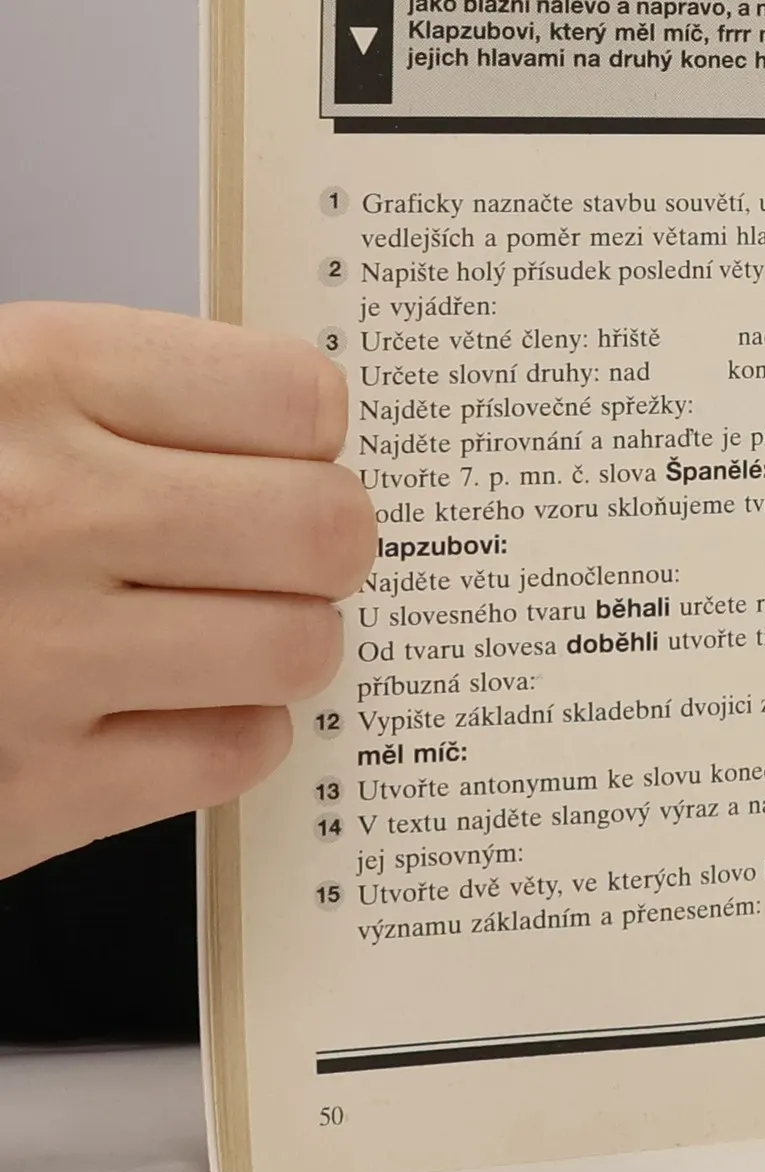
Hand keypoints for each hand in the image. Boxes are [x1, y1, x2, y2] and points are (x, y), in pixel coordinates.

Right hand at [0, 304, 376, 878]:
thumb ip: (117, 402)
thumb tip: (299, 427)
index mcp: (30, 381)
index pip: (297, 398)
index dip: (307, 433)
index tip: (286, 451)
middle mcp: (42, 513)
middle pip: (328, 528)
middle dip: (323, 543)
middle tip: (282, 549)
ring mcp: (37, 660)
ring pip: (300, 647)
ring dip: (280, 641)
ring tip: (216, 627)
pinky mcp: (31, 791)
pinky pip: (237, 752)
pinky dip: (225, 732)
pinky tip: (161, 704)